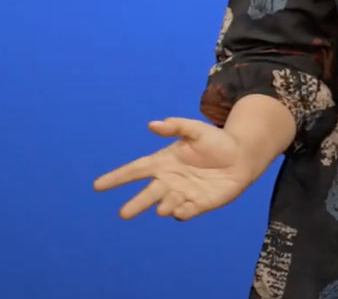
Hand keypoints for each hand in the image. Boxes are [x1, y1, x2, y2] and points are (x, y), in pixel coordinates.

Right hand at [92, 116, 259, 220]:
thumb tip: (152, 124)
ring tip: (162, 207)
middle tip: (123, 213)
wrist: (241, 156)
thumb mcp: (196, 129)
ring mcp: (182, 194)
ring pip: (165, 204)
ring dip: (163, 206)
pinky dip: (181, 213)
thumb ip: (175, 126)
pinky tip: (182, 210)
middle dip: (135, 204)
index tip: (97, 185)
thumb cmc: (215, 140)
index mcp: (163, 161)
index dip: (116, 177)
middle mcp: (168, 180)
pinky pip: (185, 212)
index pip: (135, 170)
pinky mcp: (198, 205)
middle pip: (147, 194)